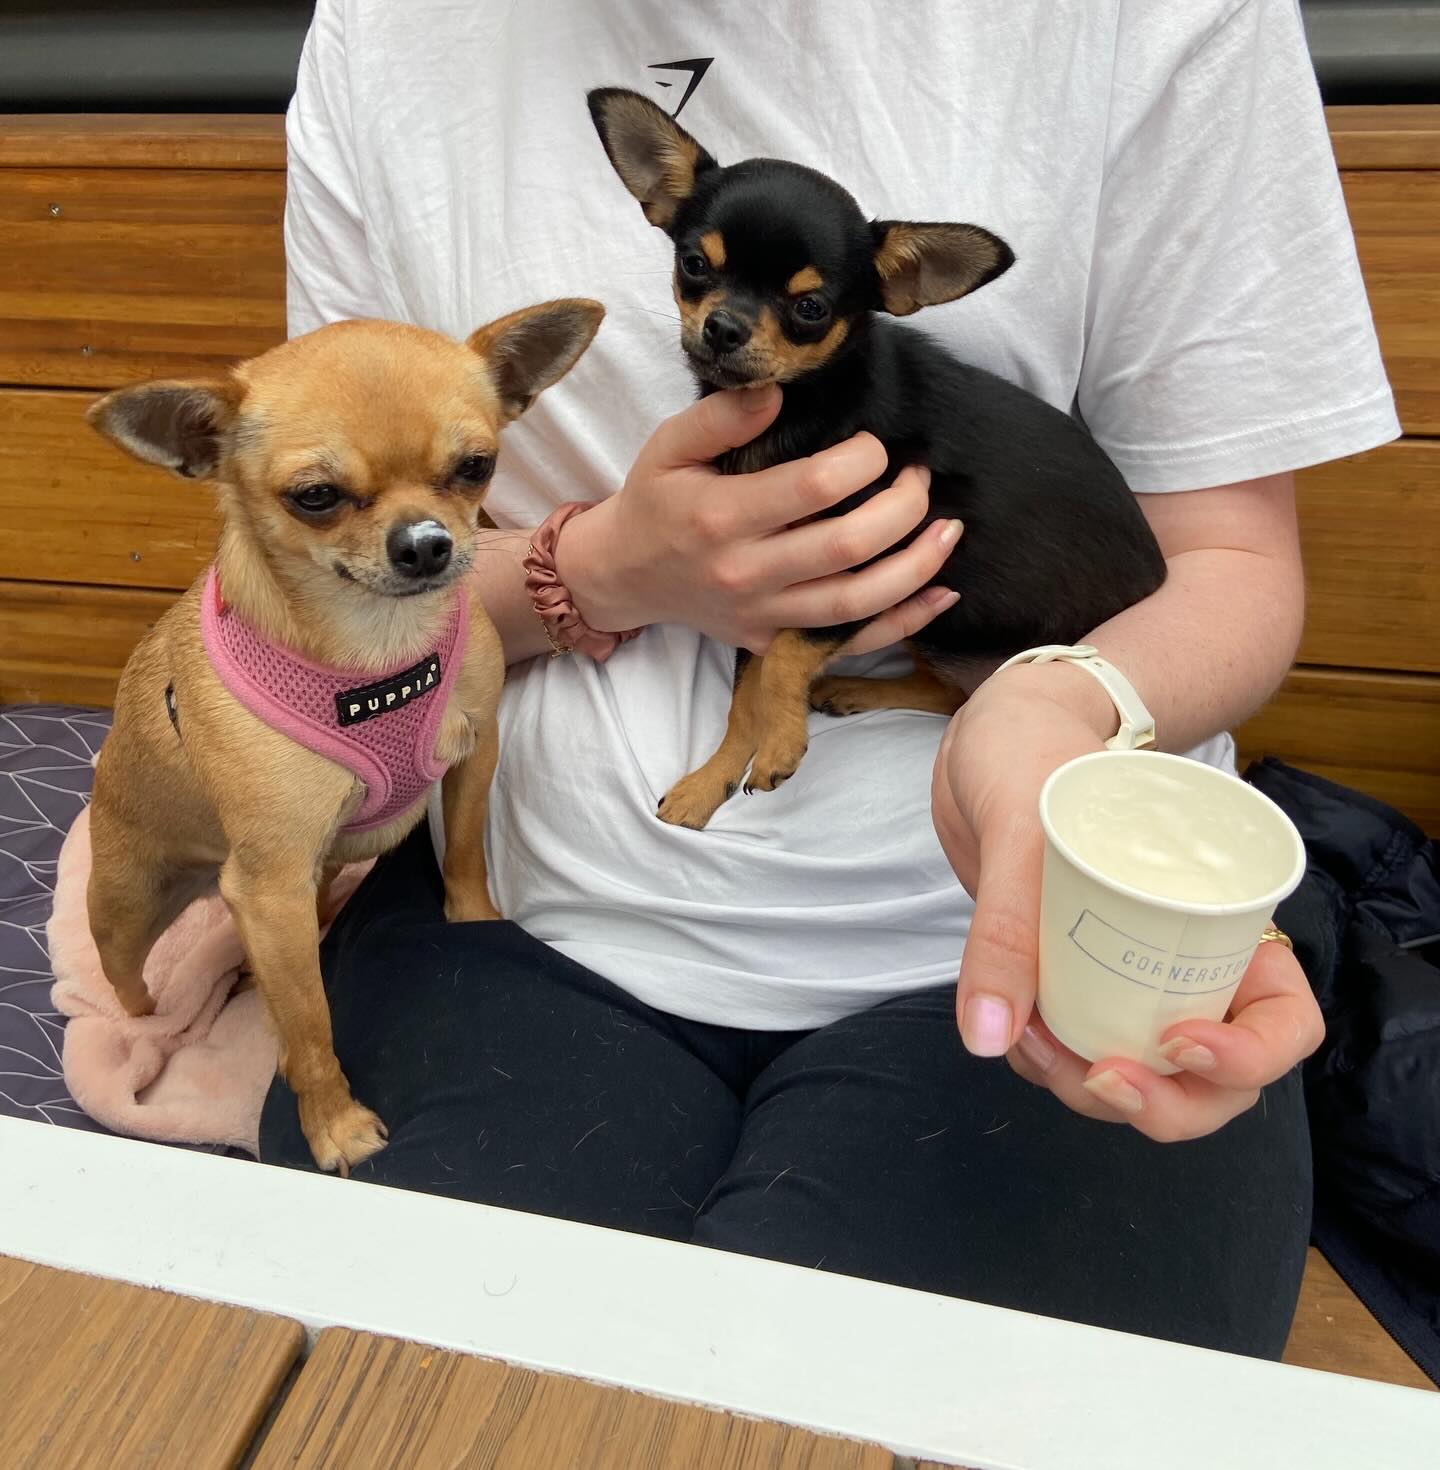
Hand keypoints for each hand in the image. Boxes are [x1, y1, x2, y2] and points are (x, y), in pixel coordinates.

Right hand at [558, 386, 959, 653]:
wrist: (626, 577)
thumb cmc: (655, 502)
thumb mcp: (668, 445)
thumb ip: (722, 415)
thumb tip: (779, 393)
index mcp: (721, 517)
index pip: (812, 488)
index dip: (862, 461)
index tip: (875, 446)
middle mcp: (746, 573)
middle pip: (846, 546)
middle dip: (902, 507)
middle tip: (919, 477)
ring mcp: (763, 616)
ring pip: (857, 601)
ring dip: (915, 567)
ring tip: (948, 530)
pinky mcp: (774, 643)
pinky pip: (848, 641)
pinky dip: (902, 623)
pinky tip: (940, 593)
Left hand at [931, 665, 1323, 1140]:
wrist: (986, 738)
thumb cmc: (1035, 752)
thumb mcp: (1023, 824)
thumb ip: (1008, 923)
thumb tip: (987, 1039)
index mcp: (1225, 918)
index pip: (1282, 1022)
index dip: (1248, 1057)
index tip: (1178, 1041)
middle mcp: (1189, 963)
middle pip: (1215, 1083)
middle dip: (1163, 1106)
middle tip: (1094, 1075)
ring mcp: (1130, 980)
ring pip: (1143, 1083)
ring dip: (1089, 1091)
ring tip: (1027, 1039)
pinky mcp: (1074, 985)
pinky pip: (1076, 1058)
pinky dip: (1046, 1066)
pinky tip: (1006, 1026)